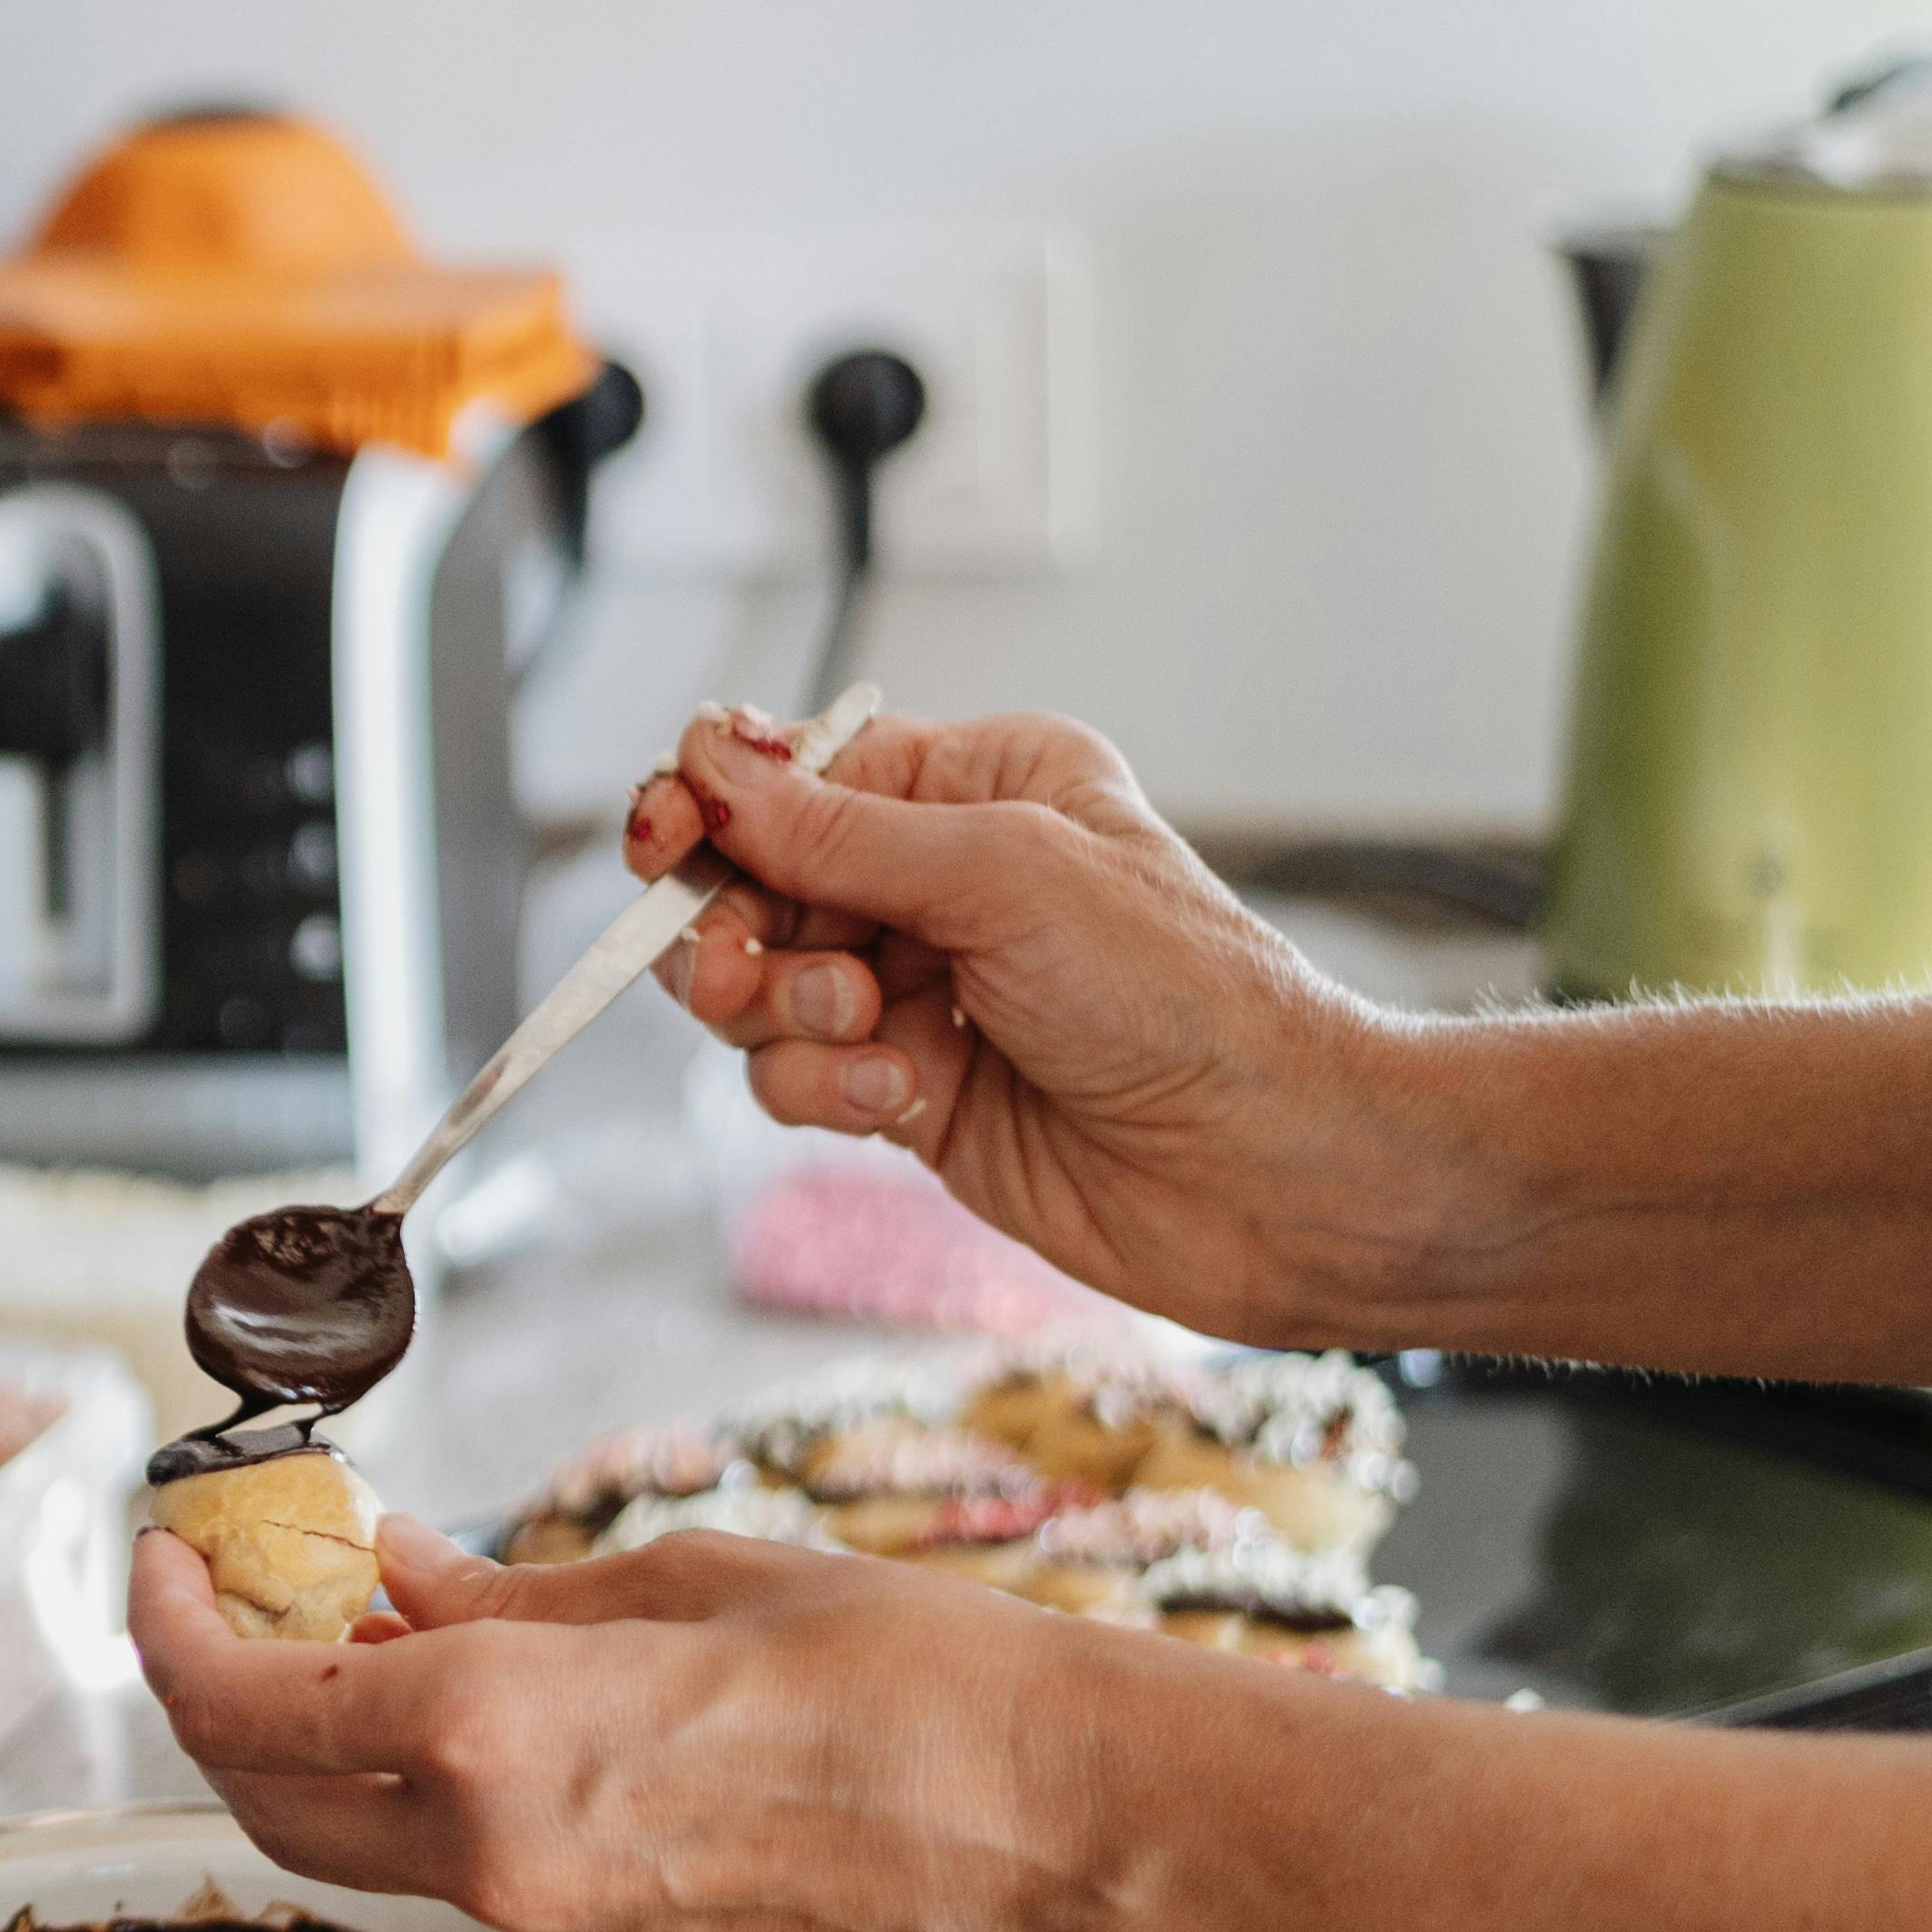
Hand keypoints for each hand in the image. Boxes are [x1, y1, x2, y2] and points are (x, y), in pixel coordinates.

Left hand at [125, 1513, 1146, 1931]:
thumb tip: (399, 1571)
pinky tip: (460, 1701)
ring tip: (351, 1625)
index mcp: (490, 1740)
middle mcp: (493, 1853)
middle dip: (214, 1691)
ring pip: (357, 1841)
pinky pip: (462, 1870)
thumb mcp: (682, 1583)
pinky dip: (421, 1790)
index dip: (169, 1625)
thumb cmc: (916, 1690)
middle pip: (263, 1793)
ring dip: (318, 1743)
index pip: (239, 1700)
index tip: (166, 1559)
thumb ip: (507, 1597)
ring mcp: (550, 1920)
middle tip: (228, 1591)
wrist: (1060, 1827)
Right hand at [624, 706, 1426, 1348]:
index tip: (664, 840)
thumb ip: (838, 831)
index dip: (714, 805)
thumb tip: (712, 761)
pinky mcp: (905, 1092)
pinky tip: (901, 1099)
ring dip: (784, 1017)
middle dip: (733, 932)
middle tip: (734, 970)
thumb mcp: (1003, 875)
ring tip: (869, 1035)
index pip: (796, 776)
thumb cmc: (1185, 997)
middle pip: (749, 885)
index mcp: (979, 787)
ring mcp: (919, 991)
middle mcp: (941, 881)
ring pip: (754, 990)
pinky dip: (823, 1089)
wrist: (1266, 1170)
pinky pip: (794, 1076)